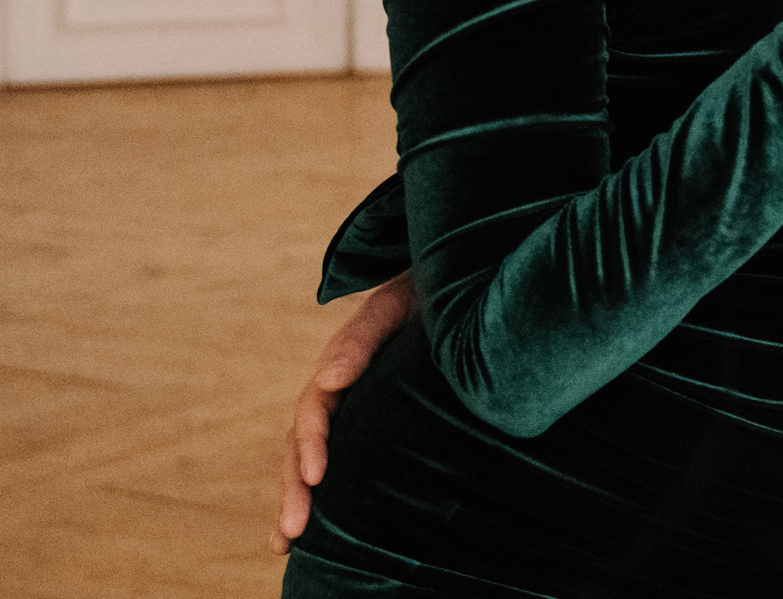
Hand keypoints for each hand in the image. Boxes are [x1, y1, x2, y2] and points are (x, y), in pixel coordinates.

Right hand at [271, 270, 415, 553]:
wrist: (451, 287)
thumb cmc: (426, 295)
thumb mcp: (395, 305)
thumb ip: (361, 338)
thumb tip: (327, 381)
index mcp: (340, 365)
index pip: (314, 411)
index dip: (312, 443)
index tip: (316, 476)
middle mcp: (337, 392)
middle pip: (302, 444)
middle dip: (293, 489)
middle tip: (290, 532)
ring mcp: (352, 409)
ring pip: (309, 458)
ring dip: (296, 499)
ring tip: (284, 543)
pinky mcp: (369, 423)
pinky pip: (340, 460)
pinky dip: (320, 494)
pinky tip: (310, 533)